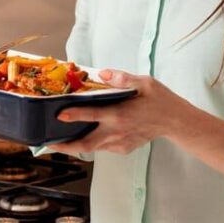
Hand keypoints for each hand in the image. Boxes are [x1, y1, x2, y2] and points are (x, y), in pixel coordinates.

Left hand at [49, 70, 187, 154]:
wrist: (176, 122)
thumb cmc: (160, 100)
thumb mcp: (144, 83)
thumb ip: (121, 78)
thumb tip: (101, 73)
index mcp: (120, 114)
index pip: (92, 115)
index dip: (74, 114)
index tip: (59, 115)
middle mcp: (117, 131)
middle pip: (85, 143)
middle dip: (65, 145)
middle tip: (47, 142)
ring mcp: (120, 143)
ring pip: (92, 148)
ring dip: (74, 146)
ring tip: (57, 141)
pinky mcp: (123, 149)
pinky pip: (102, 148)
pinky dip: (90, 144)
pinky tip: (82, 136)